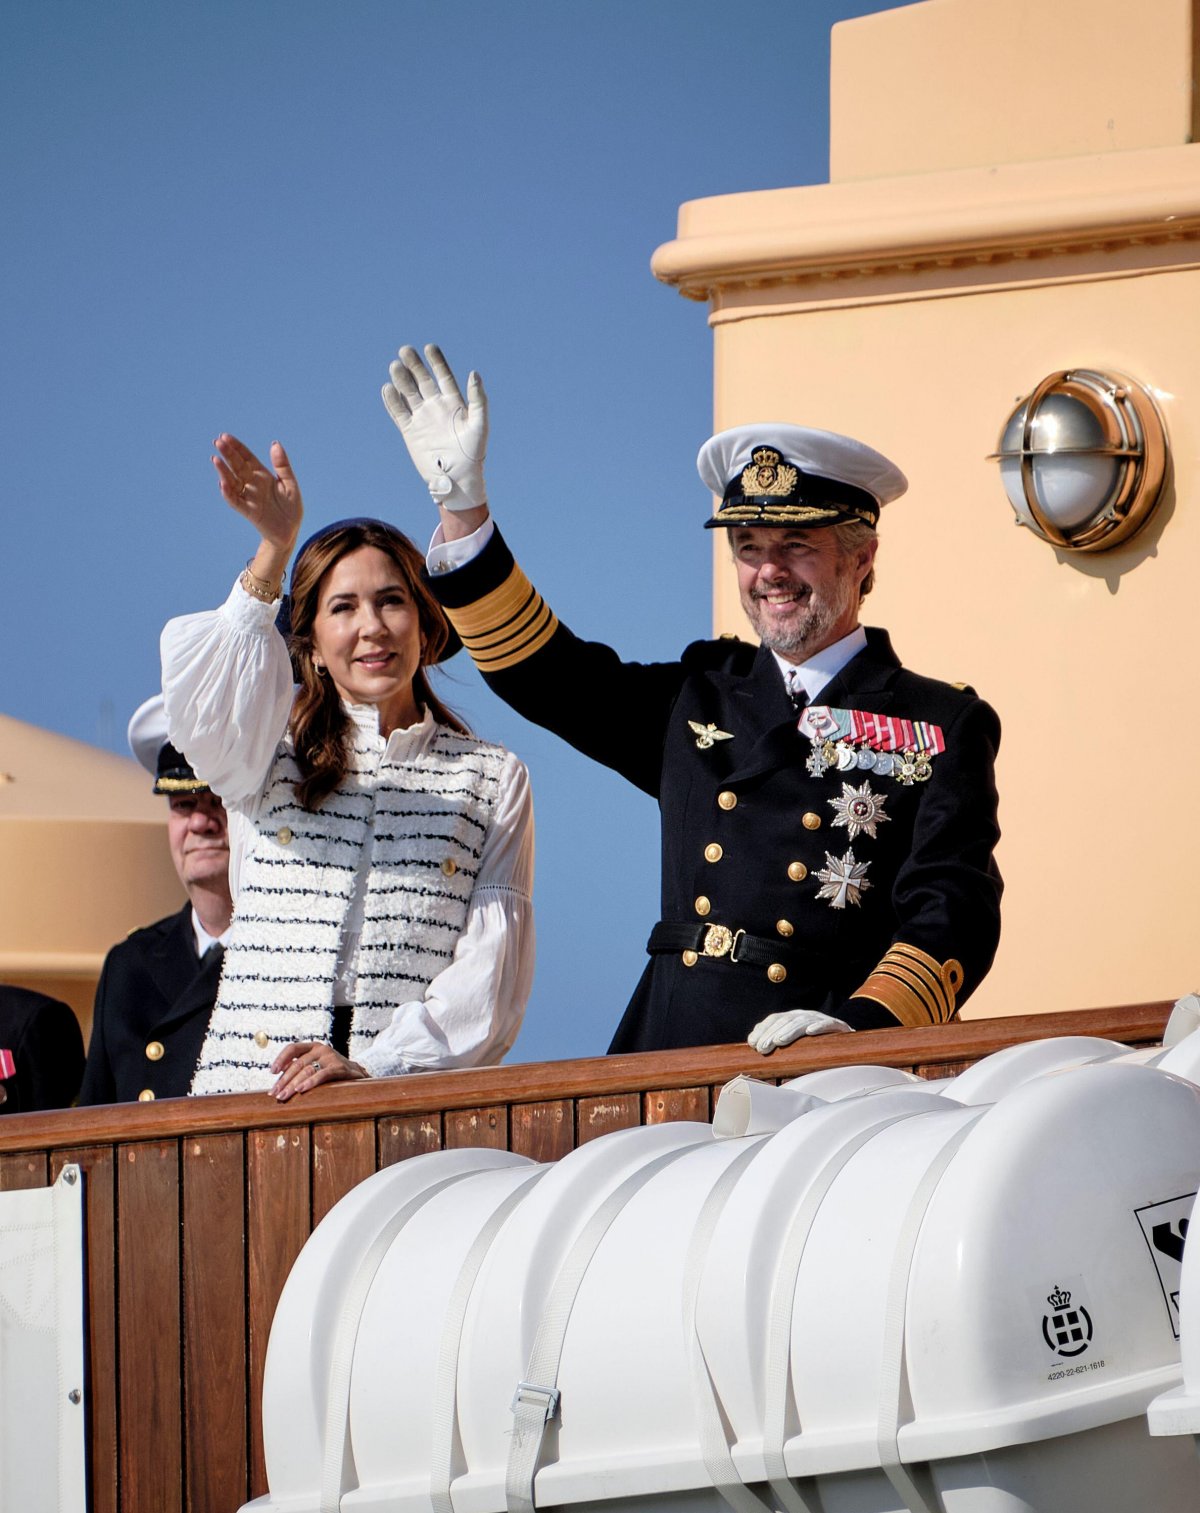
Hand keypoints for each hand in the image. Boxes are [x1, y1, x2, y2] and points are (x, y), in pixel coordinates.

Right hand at [212, 434, 302, 552]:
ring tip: (215, 460)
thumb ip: (282, 466)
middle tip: (217, 442)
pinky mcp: (248, 511)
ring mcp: (249, 497)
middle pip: (237, 466)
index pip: (247, 458)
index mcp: (263, 475)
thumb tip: (274, 443)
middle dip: (227, 454)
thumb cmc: (290, 508)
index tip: (225, 436)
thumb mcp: (290, 484)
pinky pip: (236, 501)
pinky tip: (223, 484)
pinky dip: (228, 493)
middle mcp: (253, 484)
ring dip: (223, 472)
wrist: (290, 531)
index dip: (237, 447)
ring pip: (233, 482)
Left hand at [269, 1041, 368, 1100]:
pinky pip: (322, 1075)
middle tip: (275, 1094)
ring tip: (283, 1097)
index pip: (293, 1048)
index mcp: (313, 1047)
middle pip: (297, 1064)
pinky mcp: (340, 1068)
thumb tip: (276, 1086)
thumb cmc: (332, 1073)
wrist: (359, 1075)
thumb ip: (300, 1071)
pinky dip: (310, 1082)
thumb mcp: (317, 1067)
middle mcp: (321, 1049)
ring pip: (307, 1070)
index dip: (281, 1059)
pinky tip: (301, 1090)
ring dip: (293, 1085)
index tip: (272, 1072)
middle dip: (284, 1080)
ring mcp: (331, 1057)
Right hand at [382, 344, 487, 513]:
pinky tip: (387, 388)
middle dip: (414, 365)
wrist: (457, 479)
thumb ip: (478, 399)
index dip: (436, 361)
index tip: (429, 347)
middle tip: (404, 350)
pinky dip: (392, 401)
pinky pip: (398, 412)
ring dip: (401, 379)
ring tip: (395, 366)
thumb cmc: (473, 453)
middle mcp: (436, 407)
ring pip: (408, 393)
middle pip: (422, 380)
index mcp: (453, 403)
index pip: (443, 376)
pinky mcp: (409, 431)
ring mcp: (422, 418)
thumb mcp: (480, 424)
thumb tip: (474, 373)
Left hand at [747, 1009, 852, 1053]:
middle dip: (771, 1034)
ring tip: (779, 1042)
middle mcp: (805, 1015)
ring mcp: (820, 1019)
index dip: (763, 1030)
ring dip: (789, 1032)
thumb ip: (776, 1043)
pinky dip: (819, 1026)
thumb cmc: (815, 1047)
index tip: (752, 1044)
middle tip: (762, 1048)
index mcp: (793, 1018)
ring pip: (802, 1022)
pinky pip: (828, 1024)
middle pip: (785, 1020)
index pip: (775, 1019)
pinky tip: (810, 1032)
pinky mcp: (838, 1026)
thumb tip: (752, 1044)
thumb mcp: (794, 1045)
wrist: (848, 1043)